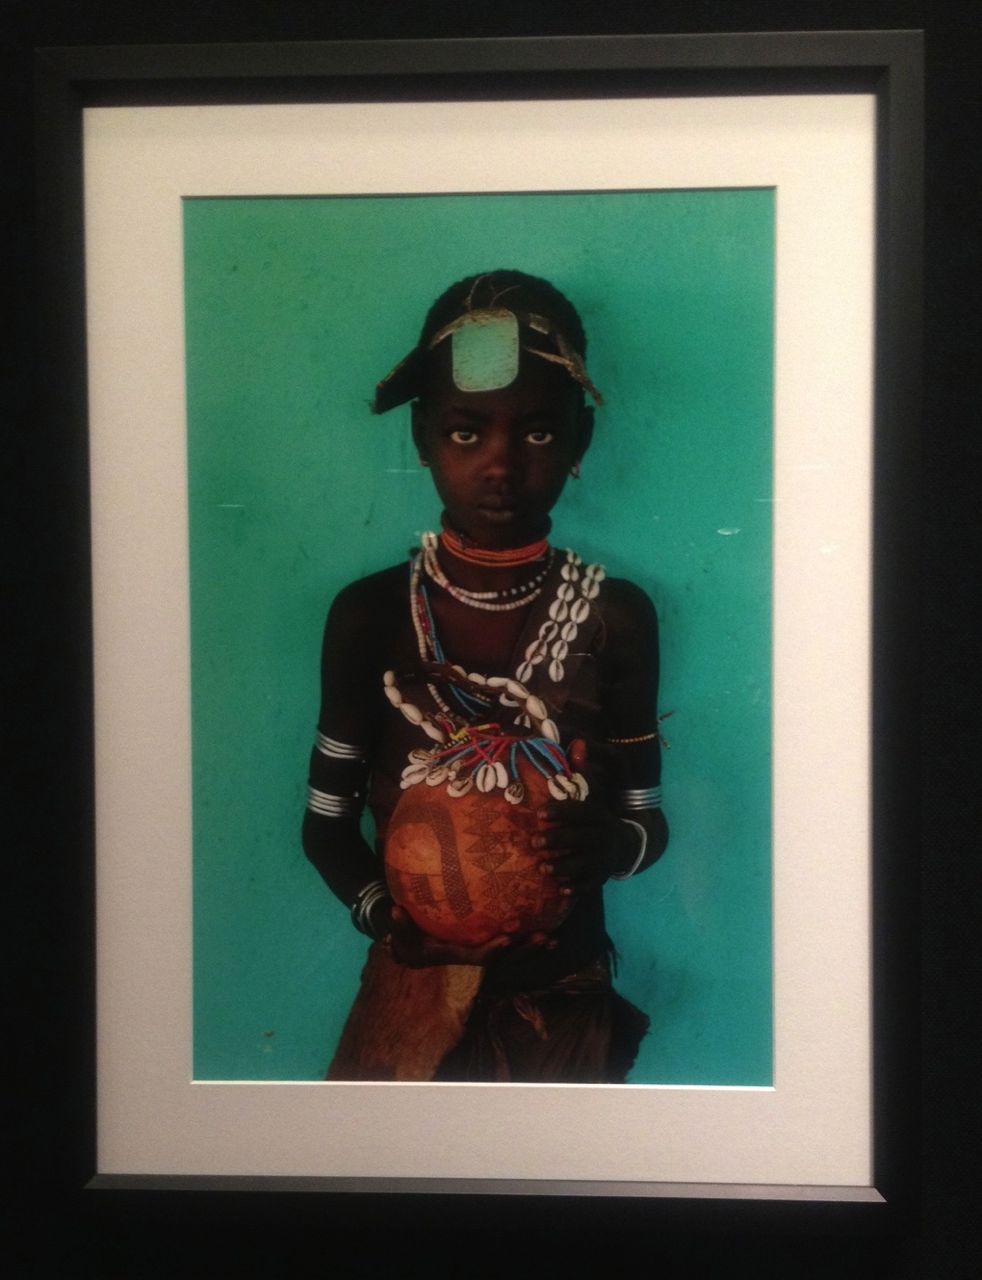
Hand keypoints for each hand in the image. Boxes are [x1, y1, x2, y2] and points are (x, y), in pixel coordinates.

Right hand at [378, 902, 555, 969]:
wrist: (414, 948)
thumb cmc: (408, 939)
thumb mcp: (400, 934)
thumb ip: (399, 925)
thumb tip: (394, 910)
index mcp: (457, 955)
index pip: (479, 957)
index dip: (493, 950)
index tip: (507, 939)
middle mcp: (474, 956)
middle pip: (505, 959)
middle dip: (525, 950)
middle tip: (545, 937)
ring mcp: (482, 950)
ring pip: (512, 954)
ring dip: (532, 947)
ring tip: (554, 937)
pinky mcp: (487, 943)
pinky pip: (511, 942)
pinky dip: (527, 938)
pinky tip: (546, 925)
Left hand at [530, 739, 638, 893]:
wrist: (626, 844)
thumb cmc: (599, 817)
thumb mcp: (594, 795)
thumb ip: (583, 772)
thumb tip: (577, 741)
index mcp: (599, 815)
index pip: (580, 812)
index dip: (561, 812)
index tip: (540, 813)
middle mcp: (603, 836)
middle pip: (580, 838)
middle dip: (557, 839)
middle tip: (534, 841)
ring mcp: (603, 857)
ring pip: (583, 862)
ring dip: (563, 866)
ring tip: (542, 868)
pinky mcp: (601, 875)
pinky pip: (590, 883)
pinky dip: (577, 887)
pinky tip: (561, 891)